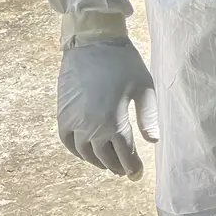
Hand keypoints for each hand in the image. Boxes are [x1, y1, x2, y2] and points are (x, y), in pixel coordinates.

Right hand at [57, 38, 158, 177]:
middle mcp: (90, 127)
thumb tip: (153, 141)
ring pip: (85, 152)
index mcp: (113, 121)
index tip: (138, 173)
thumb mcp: (144, 87)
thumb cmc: (123, 62)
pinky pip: (67, 141)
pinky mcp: (61, 114)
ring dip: (97, 161)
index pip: (124, 153)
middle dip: (117, 166)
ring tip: (109, 164)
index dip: (131, 165)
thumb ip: (148, 116)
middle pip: (104, 156)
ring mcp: (73, 122)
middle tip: (125, 171)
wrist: (92, 42)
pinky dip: (77, 151)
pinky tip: (87, 152)